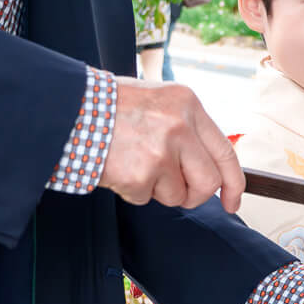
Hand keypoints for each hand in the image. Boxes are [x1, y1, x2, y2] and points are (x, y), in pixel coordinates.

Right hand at [97, 77, 243, 211]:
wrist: (69, 108)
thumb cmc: (111, 106)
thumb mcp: (158, 101)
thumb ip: (186, 128)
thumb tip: (206, 165)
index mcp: (188, 105)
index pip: (225, 151)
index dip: (234, 183)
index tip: (233, 202)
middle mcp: (179, 127)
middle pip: (208, 182)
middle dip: (195, 195)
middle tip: (179, 193)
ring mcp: (160, 152)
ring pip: (176, 195)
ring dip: (157, 190)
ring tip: (135, 164)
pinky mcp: (139, 175)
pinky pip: (145, 199)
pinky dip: (132, 191)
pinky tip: (118, 167)